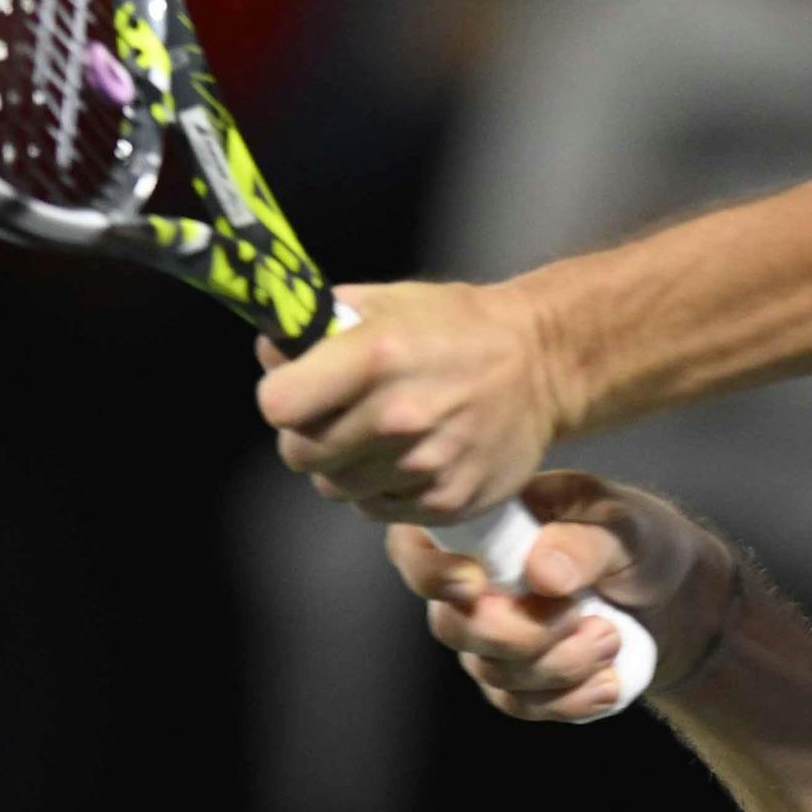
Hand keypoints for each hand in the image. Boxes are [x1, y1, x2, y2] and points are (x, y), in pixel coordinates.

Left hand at [257, 279, 571, 522]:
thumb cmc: (458, 327)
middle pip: (298, 453)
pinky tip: (406, 457)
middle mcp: (398, 415)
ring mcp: (424, 464)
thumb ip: (320, 325)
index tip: (295, 392)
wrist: (542, 364)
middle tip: (336, 417)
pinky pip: (376, 509)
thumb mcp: (388, 302)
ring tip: (376, 437)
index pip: (278, 404)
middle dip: (306, 435)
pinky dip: (380, 489)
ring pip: (335, 487)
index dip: (281, 398)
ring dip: (343, 466)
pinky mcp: (446, 500)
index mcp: (375, 356)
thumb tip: (270, 352)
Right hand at [388, 473, 735, 722]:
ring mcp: (491, 638)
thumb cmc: (641, 544)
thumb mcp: (627, 528)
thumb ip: (586, 543)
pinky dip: (568, 700)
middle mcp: (475, 583)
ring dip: (560, 666)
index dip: (430, 573)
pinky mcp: (516, 683)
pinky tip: (607, 682)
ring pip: (491, 673)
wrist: (677, 602)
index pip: (415, 546)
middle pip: (451, 626)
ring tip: (612, 637)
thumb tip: (541, 571)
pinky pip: (520, 706)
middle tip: (583, 617)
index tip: (476, 585)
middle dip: (521, 635)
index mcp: (488, 525)